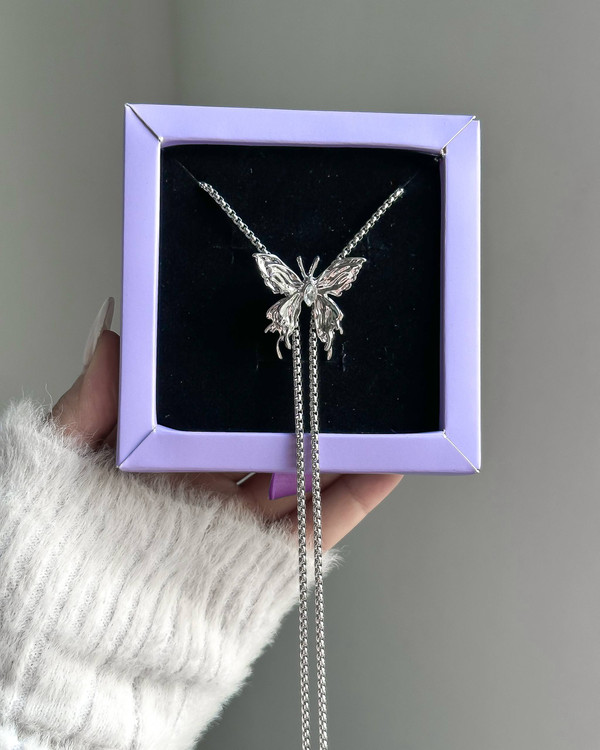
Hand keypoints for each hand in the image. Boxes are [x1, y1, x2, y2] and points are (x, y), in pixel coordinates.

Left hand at [51, 310, 402, 551]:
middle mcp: (208, 490)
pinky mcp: (263, 564)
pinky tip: (383, 469)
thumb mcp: (62, 461)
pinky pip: (316, 529)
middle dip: (307, 410)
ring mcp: (239, 527)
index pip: (218, 413)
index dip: (249, 385)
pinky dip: (352, 501)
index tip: (278, 350)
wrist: (68, 638)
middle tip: (340, 375)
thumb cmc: (53, 547)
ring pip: (302, 481)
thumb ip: (89, 405)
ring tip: (380, 415)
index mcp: (167, 460)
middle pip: (270, 442)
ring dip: (344, 450)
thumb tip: (114, 341)